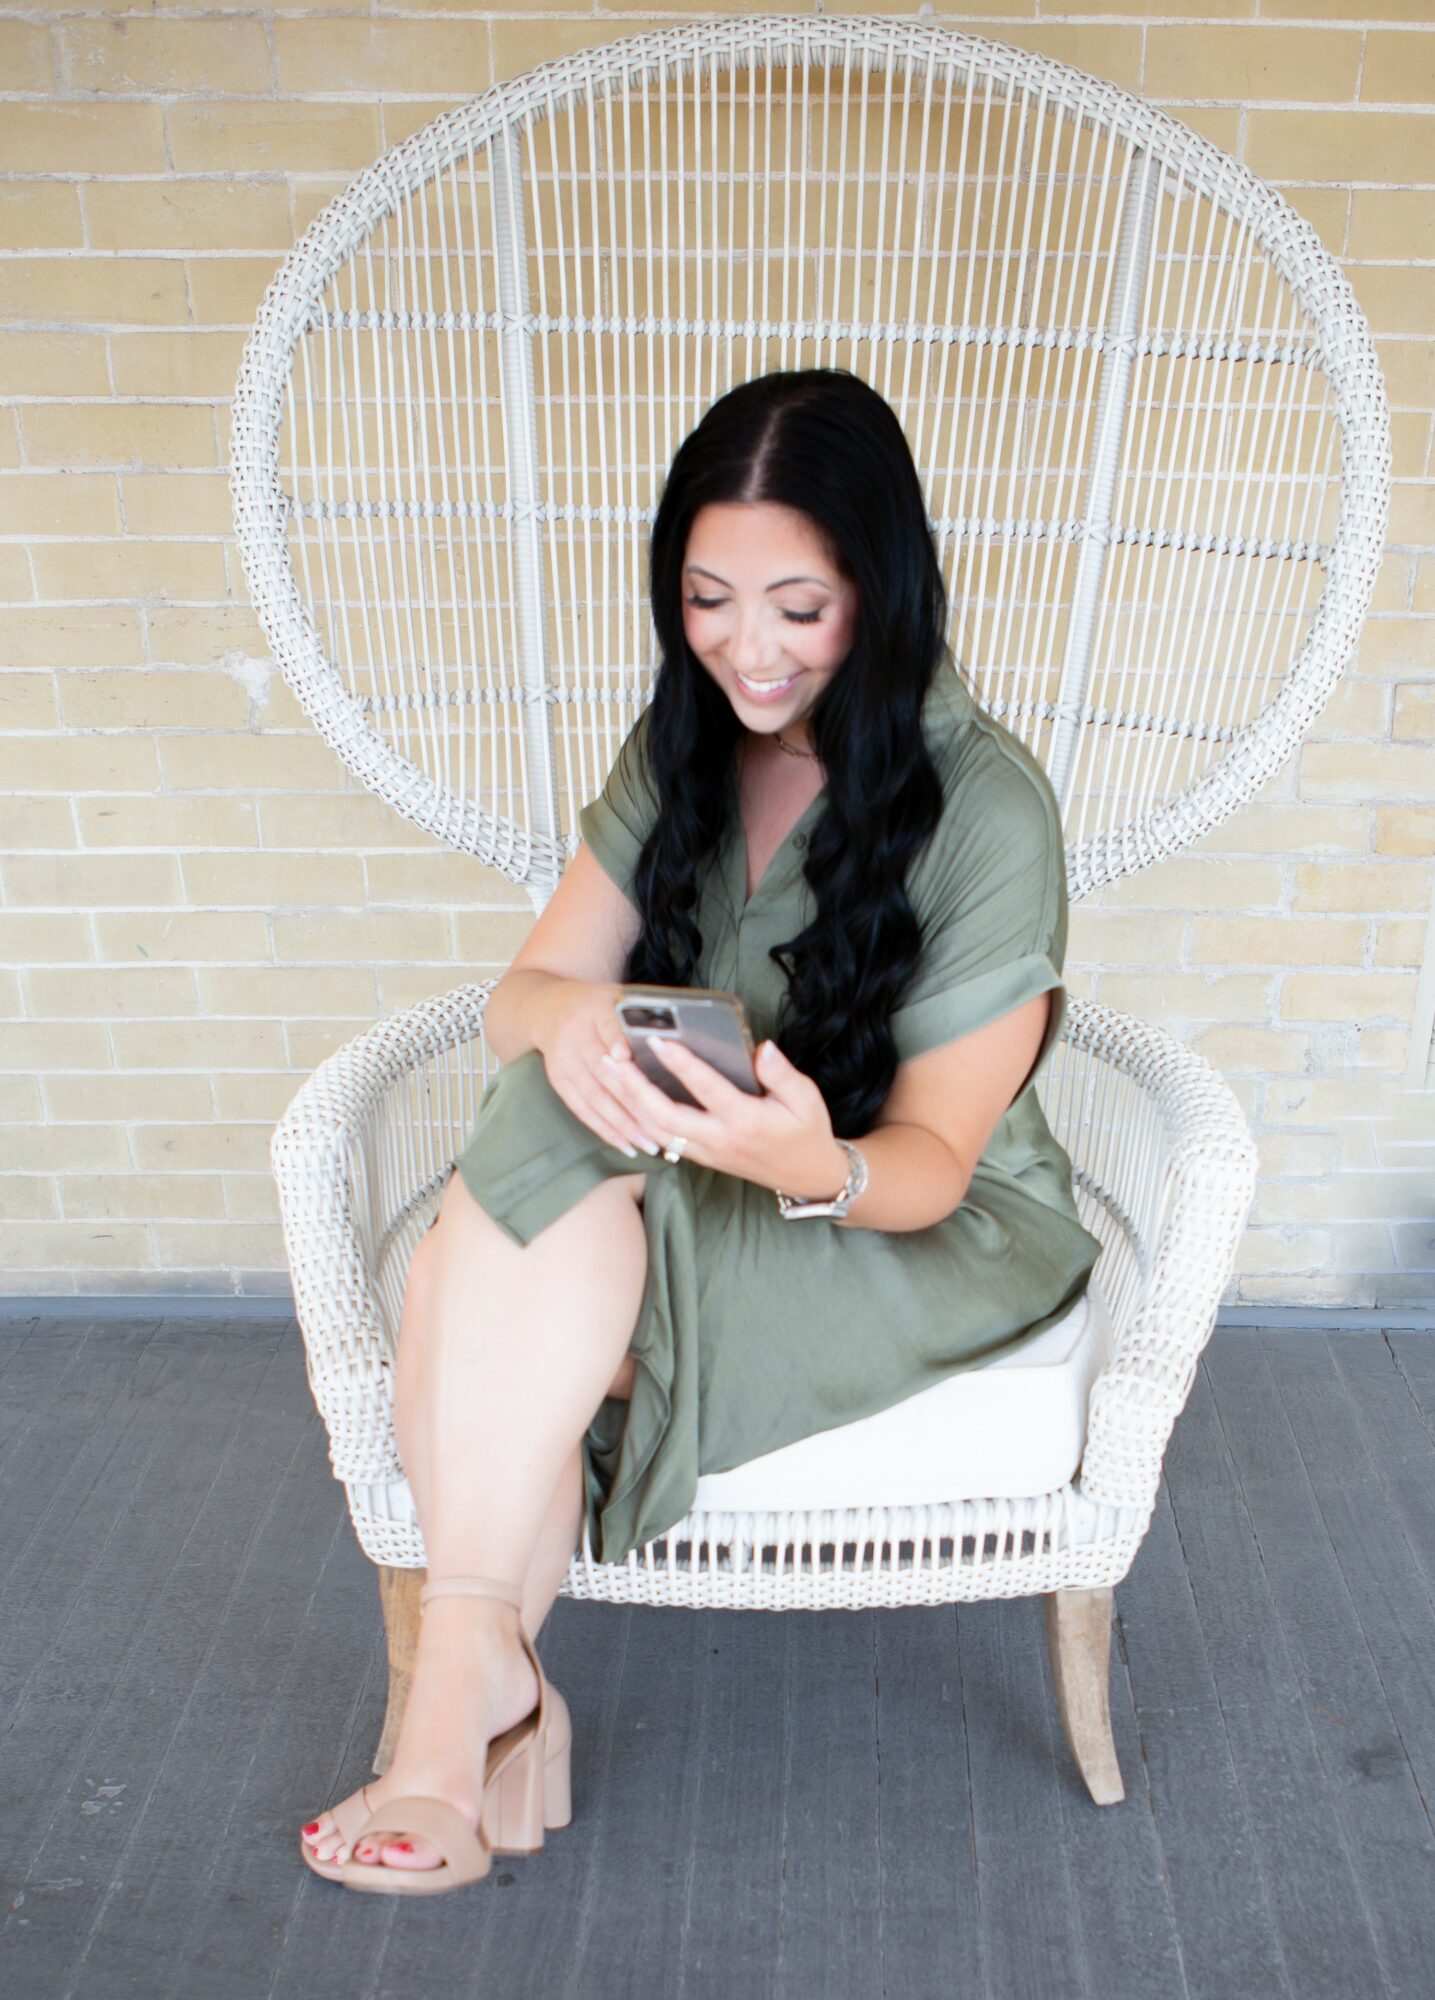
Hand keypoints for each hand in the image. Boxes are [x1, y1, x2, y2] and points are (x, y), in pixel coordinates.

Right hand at [532, 978, 668, 1159]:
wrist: (549, 1007)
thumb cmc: (599, 1005)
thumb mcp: (616, 997)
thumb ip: (643, 1015)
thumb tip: (676, 1042)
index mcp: (595, 1007)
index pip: (607, 1024)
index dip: (616, 1041)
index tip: (628, 1059)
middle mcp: (575, 1035)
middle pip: (604, 1070)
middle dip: (633, 1100)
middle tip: (663, 1126)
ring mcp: (564, 1061)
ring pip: (595, 1097)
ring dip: (623, 1124)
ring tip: (650, 1144)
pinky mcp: (558, 1080)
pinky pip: (582, 1110)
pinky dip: (605, 1130)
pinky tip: (626, 1146)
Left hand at [599, 1036, 848, 1194]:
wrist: (807, 1176)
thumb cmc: (806, 1131)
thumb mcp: (806, 1098)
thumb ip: (782, 1073)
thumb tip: (761, 1049)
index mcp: (746, 1120)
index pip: (706, 1089)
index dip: (681, 1064)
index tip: (659, 1040)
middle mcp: (721, 1139)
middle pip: (665, 1116)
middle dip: (635, 1088)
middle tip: (613, 1059)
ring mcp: (708, 1152)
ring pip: (658, 1131)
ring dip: (630, 1103)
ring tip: (610, 1072)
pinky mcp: (703, 1157)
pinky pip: (665, 1140)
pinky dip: (641, 1119)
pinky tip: (627, 1098)